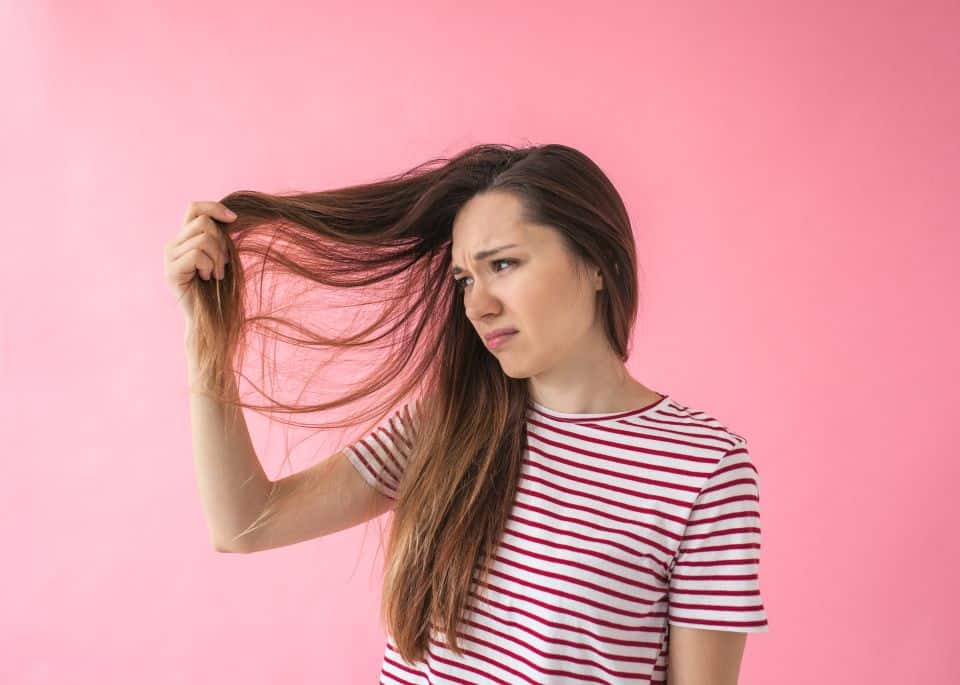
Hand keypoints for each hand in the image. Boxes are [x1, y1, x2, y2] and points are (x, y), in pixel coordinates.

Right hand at [164, 200, 235, 319]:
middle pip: (203, 222)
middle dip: (221, 242)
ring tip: (215, 275)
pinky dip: (209, 266)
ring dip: (217, 258)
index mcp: (185, 239)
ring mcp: (169, 257)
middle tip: (223, 264)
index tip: (234, 219)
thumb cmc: (219, 288)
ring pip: (203, 239)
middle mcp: (173, 244)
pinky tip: (206, 279)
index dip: (214, 208)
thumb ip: (220, 237)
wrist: (209, 318)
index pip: (194, 208)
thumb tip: (231, 217)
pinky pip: (197, 254)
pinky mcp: (171, 271)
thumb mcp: (222, 257)